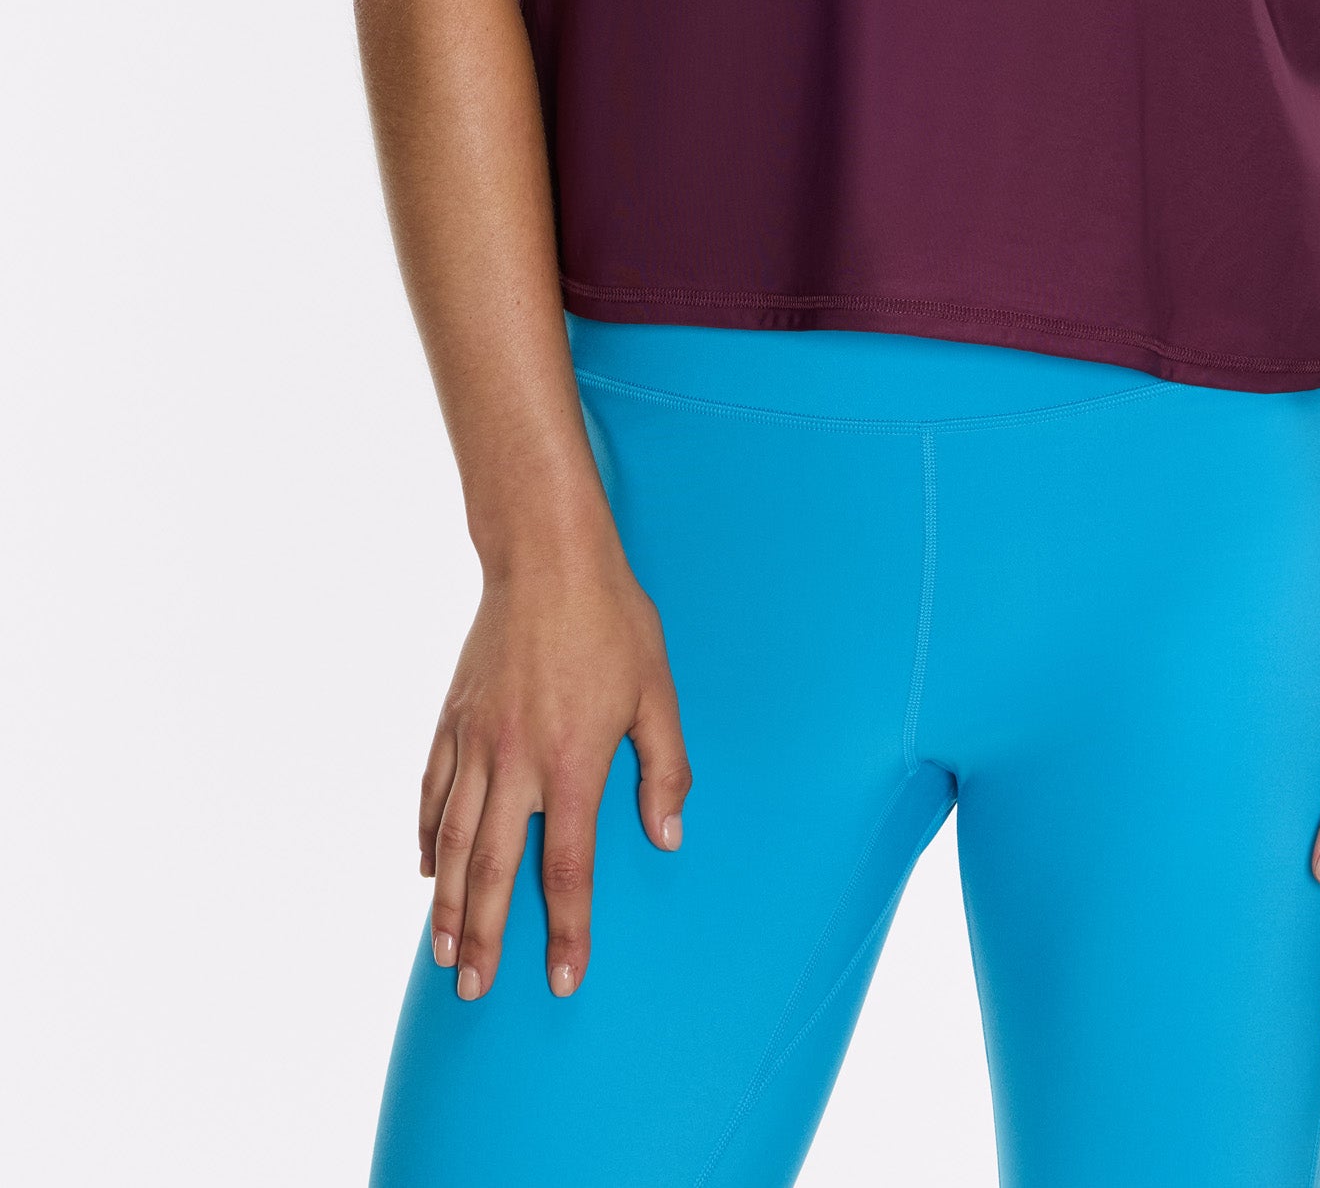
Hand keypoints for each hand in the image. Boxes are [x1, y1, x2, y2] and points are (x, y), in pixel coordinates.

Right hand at [419, 529, 691, 1000]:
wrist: (546, 557)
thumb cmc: (611, 619)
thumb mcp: (657, 692)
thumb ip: (664, 769)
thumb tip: (666, 836)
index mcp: (572, 762)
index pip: (567, 868)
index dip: (566, 930)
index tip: (563, 978)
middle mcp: (516, 762)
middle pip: (492, 871)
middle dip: (484, 938)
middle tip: (476, 991)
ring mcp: (476, 741)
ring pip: (450, 840)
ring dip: (445, 904)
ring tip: (443, 953)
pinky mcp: (453, 719)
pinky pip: (432, 791)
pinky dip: (425, 837)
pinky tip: (425, 871)